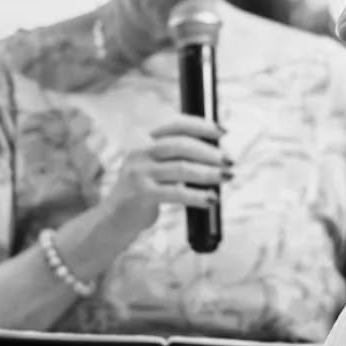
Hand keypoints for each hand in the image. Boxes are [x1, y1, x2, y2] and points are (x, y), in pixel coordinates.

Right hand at [100, 113, 231, 239]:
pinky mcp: (142, 194)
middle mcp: (140, 153)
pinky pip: (177, 193)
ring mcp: (139, 173)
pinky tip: (211, 199)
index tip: (223, 131)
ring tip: (226, 177)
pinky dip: (197, 196)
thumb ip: (177, 158)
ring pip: (181, 168)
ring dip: (209, 173)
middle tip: (230, 160)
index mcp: (145, 141)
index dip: (202, 126)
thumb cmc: (143, 192)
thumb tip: (217, 155)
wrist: (115, 219)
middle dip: (210, 152)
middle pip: (181, 145)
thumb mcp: (155, 168)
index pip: (176, 125)